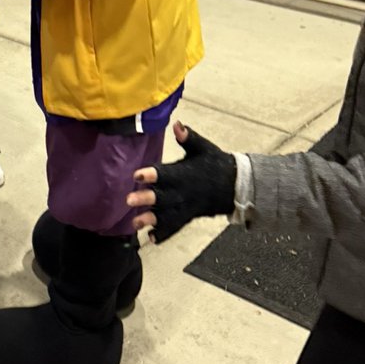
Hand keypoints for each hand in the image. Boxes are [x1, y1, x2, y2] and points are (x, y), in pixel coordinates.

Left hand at [126, 122, 236, 243]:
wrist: (235, 186)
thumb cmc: (215, 163)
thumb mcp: (203, 147)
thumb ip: (189, 138)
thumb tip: (177, 124)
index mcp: (185, 174)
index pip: (167, 174)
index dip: (153, 175)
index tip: (138, 175)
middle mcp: (184, 192)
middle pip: (164, 197)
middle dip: (147, 199)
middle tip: (129, 200)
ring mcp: (187, 206)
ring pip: (168, 215)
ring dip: (151, 219)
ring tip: (136, 223)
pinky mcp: (189, 216)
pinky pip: (177, 226)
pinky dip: (165, 233)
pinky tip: (151, 239)